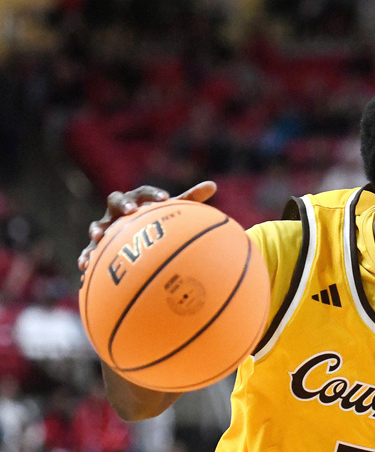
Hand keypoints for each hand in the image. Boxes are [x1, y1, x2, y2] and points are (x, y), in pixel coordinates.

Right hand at [78, 181, 217, 273]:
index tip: (164, 198)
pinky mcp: (99, 244)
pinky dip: (86, 255)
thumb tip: (213, 185)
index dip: (152, 194)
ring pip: (98, 224)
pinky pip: (90, 250)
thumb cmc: (156, 219)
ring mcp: (107, 226)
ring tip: (98, 237)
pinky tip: (84, 266)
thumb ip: (190, 199)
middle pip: (116, 200)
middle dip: (123, 204)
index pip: (143, 191)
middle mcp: (119, 210)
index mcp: (138, 200)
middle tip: (132, 211)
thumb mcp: (172, 211)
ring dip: (97, 228)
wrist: (135, 233)